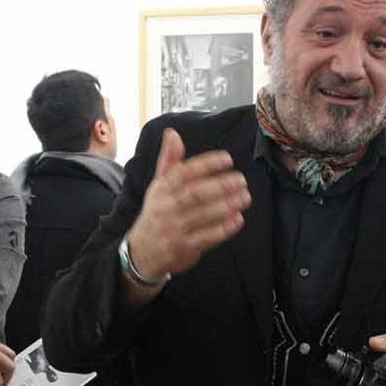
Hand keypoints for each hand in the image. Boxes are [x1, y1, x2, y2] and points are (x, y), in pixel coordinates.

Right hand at [122, 129, 250, 286]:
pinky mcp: (184, 248)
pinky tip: (238, 219)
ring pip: (203, 214)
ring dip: (226, 205)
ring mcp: (175, 229)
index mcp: (161, 189)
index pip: (183, 173)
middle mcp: (166, 208)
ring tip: (244, 196)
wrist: (141, 253)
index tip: (227, 158)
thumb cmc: (156, 213)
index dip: (206, 164)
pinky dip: (223, 228)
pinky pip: (206, 237)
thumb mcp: (158, 186)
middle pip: (195, 193)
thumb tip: (172, 133)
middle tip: (241, 179)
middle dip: (221, 185)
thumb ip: (169, 160)